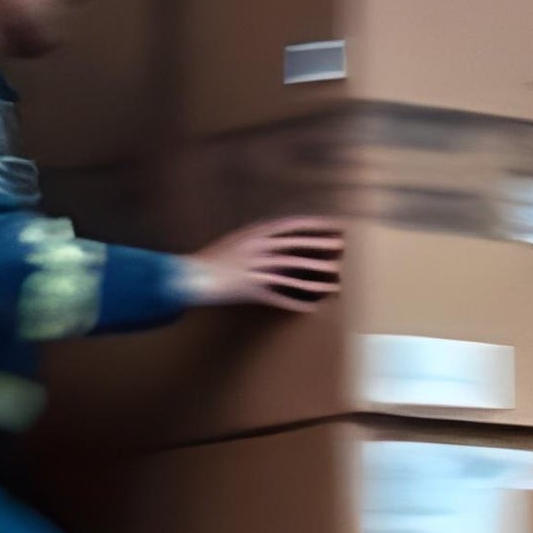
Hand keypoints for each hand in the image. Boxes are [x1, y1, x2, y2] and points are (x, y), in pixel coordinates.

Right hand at [179, 216, 341, 311]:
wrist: (192, 275)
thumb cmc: (213, 257)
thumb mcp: (237, 240)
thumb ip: (259, 239)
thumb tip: (281, 240)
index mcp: (254, 234)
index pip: (291, 226)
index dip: (313, 224)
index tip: (331, 223)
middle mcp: (258, 251)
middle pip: (297, 249)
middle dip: (320, 247)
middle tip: (341, 248)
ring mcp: (257, 272)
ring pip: (294, 276)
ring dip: (317, 280)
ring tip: (336, 281)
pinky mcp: (254, 292)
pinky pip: (281, 299)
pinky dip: (298, 304)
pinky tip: (314, 308)